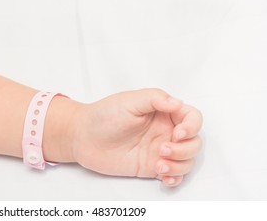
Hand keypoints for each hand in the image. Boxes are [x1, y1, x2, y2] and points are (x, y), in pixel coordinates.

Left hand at [71, 89, 202, 186]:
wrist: (83, 138)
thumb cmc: (104, 115)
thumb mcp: (129, 101)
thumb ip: (155, 99)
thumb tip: (178, 103)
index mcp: (162, 112)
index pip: (192, 117)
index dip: (192, 126)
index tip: (177, 133)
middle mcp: (164, 131)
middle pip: (194, 141)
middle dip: (185, 148)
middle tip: (162, 149)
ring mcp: (159, 150)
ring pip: (187, 160)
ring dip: (180, 165)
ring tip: (159, 165)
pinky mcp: (151, 166)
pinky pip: (174, 175)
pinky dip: (175, 178)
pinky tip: (163, 177)